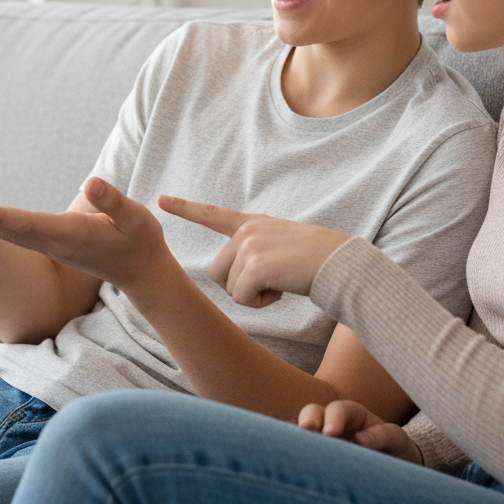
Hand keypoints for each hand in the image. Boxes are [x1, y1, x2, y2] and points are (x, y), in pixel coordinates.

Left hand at [0, 177, 175, 292]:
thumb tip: (92, 183)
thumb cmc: (139, 242)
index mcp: (70, 234)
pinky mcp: (50, 243)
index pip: (28, 224)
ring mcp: (49, 245)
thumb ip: (113, 202)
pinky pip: (15, 232)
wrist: (139, 272)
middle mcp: (53, 241)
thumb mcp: (136, 219)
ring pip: (8, 232)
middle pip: (7, 229)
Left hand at [157, 195, 347, 307]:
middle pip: (217, 271)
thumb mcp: (281, 248)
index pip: (213, 214)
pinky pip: (242, 297)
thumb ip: (256, 252)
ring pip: (229, 286)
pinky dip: (260, 303)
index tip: (161, 199)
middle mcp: (248, 230)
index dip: (185, 208)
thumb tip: (238, 278)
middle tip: (270, 283)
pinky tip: (281, 291)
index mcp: (253, 223)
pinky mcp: (256, 264)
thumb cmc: (316, 263)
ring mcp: (250, 244)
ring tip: (280, 284)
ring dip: (252, 295)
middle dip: (238, 286)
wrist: (341, 265)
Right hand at [297, 399, 422, 464]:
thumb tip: (361, 439)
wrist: (395, 468)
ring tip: (289, 445)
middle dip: (308, 419)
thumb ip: (383, 436)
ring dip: (295, 435)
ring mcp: (321, 439)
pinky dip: (288, 448)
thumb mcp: (396, 439)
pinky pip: (297, 447)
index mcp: (353, 414)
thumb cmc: (395, 450)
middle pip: (314, 412)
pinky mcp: (315, 455)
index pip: (340, 409)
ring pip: (301, 429)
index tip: (330, 432)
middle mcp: (332, 422)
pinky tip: (281, 454)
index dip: (334, 418)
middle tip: (306, 430)